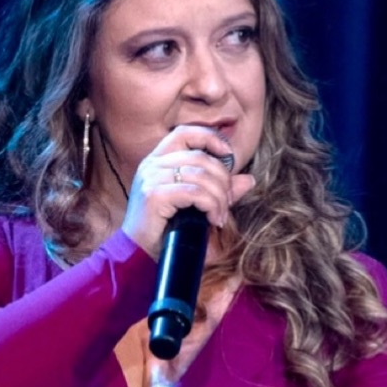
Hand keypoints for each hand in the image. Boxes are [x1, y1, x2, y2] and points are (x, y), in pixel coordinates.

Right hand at [120, 125, 255, 258]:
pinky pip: (194, 192)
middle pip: (200, 157)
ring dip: (219, 197)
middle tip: (228, 202)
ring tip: (220, 215)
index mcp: (158, 160)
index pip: (185, 132)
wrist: (137, 254)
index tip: (229, 155)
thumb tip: (248, 180)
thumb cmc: (165, 229)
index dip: (210, 138)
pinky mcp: (154, 195)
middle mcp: (152, 164)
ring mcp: (151, 178)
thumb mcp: (196, 205)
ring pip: (200, 175)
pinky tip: (213, 220)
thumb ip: (219, 189)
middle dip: (223, 180)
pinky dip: (211, 205)